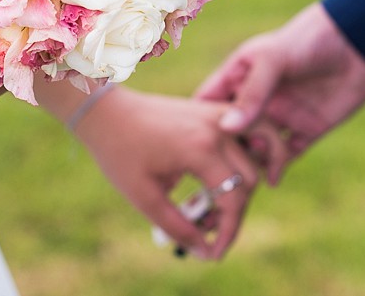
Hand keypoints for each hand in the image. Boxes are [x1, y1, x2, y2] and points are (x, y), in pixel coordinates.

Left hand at [71, 87, 257, 259]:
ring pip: (257, 155)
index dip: (229, 231)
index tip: (214, 252)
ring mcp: (218, 115)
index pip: (235, 198)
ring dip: (246, 185)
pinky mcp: (215, 111)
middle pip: (250, 180)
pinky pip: (249, 134)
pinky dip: (248, 158)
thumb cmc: (120, 151)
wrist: (107, 111)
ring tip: (217, 204)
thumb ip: (177, 226)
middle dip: (234, 212)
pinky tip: (224, 180)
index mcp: (200, 148)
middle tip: (205, 226)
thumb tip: (205, 252)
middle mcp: (218, 128)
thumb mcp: (144, 196)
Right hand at [195, 2, 364, 184]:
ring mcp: (282, 115)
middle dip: (221, 153)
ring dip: (250, 164)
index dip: (193, 122)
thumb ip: (252, 94)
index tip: (179, 145)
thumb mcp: (273, 59)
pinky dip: (279, 170)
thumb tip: (227, 129)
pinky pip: (288, 155)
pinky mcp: (308, 129)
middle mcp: (258, 99)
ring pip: (258, 148)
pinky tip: (272, 180)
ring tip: (243, 180)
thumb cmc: (309, 38)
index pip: (207, 103)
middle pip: (230, 133)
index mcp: (240, 77)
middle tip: (213, 173)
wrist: (360, 41)